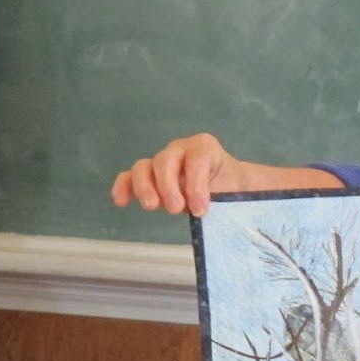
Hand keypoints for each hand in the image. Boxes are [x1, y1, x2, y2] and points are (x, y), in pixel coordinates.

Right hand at [111, 133, 243, 217]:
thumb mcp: (238, 190)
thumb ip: (228, 197)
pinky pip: (130, 176)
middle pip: (166, 160)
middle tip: (176, 210)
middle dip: (168, 186)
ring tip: (152, 207)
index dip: (196, 185)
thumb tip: (214, 212)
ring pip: (144, 166)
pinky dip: (124, 187)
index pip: (196, 160)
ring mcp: (163, 161)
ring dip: (145, 187)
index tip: (200, 210)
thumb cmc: (234, 187)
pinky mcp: (150, 176)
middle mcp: (181, 149)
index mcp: (205, 148)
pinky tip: (121, 202)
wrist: (231, 187)